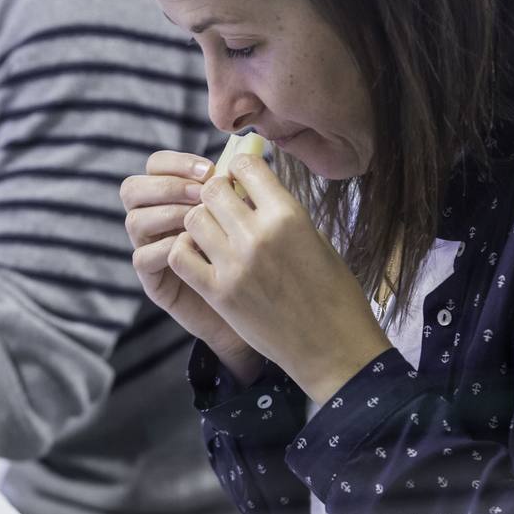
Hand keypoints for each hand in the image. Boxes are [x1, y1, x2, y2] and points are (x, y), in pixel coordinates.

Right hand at [121, 151, 262, 382]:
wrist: (264, 310)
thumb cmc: (261, 256)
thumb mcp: (252, 215)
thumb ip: (240, 186)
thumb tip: (248, 150)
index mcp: (175, 197)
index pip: (156, 165)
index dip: (176, 162)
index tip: (209, 170)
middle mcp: (156, 220)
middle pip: (132, 188)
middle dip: (167, 185)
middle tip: (201, 194)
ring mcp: (151, 250)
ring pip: (134, 219)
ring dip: (166, 212)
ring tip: (199, 218)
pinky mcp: (154, 281)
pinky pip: (142, 257)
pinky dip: (165, 247)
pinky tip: (194, 247)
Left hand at [177, 154, 391, 401]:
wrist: (332, 348)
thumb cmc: (332, 292)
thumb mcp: (315, 238)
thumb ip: (280, 211)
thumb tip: (251, 189)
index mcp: (288, 215)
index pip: (246, 166)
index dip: (240, 168)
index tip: (240, 178)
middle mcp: (258, 235)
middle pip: (212, 190)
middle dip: (216, 193)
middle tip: (223, 207)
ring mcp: (234, 264)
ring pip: (193, 218)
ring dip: (200, 221)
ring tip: (213, 233)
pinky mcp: (218, 293)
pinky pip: (180, 255)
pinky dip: (185, 250)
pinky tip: (200, 255)